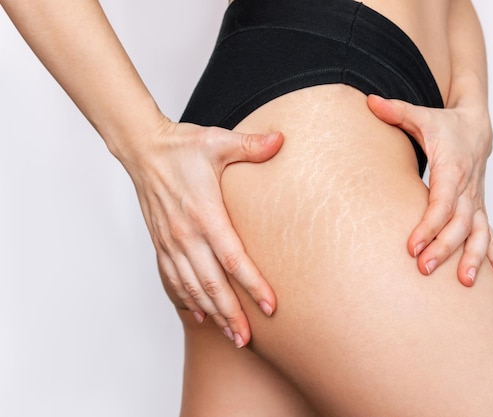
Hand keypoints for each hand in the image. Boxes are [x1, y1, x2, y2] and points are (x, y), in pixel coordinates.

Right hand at [116, 119, 283, 347]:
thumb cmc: (182, 146)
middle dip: (231, 314)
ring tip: (229, 335)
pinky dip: (185, 300)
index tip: (270, 307)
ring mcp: (171, 242)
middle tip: (248, 339)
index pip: (233, 259)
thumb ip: (251, 145)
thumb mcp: (218, 141)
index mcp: (205, 214)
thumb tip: (282, 140)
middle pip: (212, 284)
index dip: (253, 285)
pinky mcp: (161, 243)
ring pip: (192, 287)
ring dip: (211, 314)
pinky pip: (172, 279)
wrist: (142, 150)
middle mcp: (187, 235)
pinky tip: (198, 315)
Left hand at [367, 95, 492, 286]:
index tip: (412, 246)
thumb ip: (396, 111)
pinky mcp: (479, 210)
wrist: (476, 125)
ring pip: (480, 233)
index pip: (442, 201)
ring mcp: (476, 201)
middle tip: (423, 269)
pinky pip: (492, 236)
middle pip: (459, 223)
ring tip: (464, 283)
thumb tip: (369, 101)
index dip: (429, 224)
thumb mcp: (421, 115)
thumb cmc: (445, 125)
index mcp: (453, 167)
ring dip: (474, 258)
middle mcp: (468, 188)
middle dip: (444, 248)